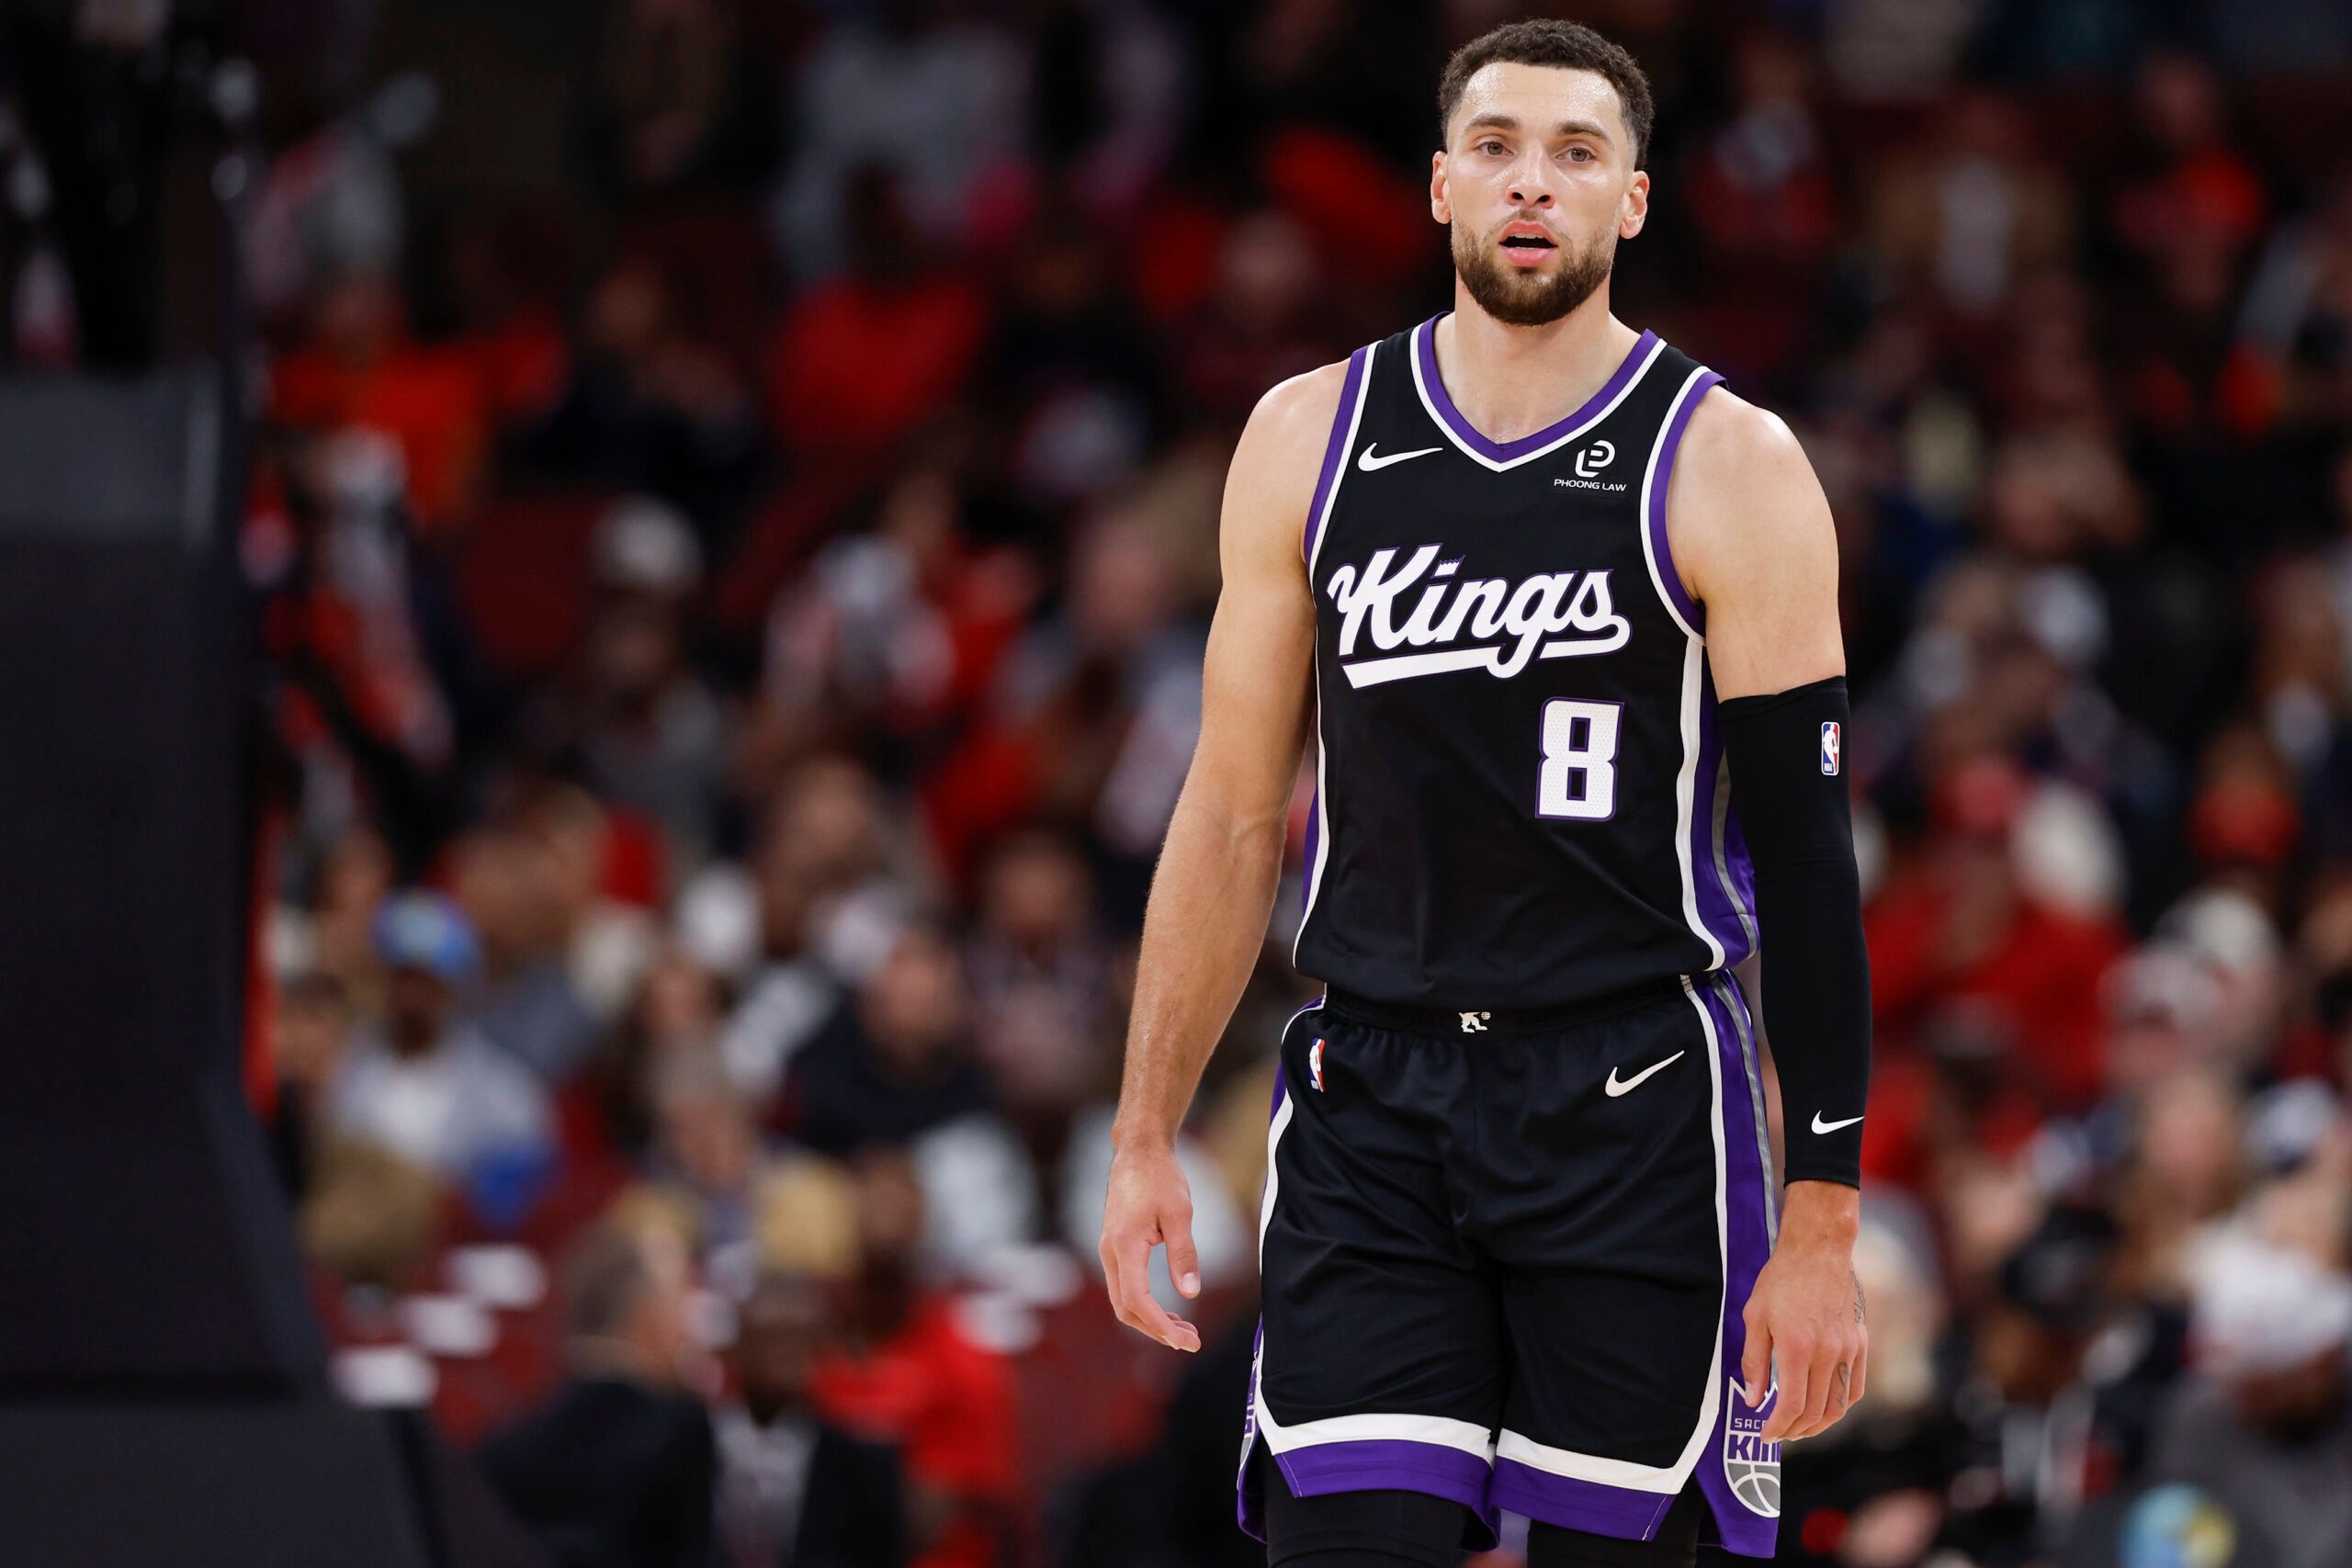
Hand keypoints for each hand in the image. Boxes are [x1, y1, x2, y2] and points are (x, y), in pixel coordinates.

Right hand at [1098, 1137, 1202, 1351]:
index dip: (1160, 1326)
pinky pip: (1125, 1286)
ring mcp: (1109, 1250)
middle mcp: (1110, 1252)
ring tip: (1185, 1329)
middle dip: (1156, 1330)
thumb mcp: (1180, 1213)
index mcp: (1124, 1246)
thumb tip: (1190, 1292)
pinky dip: (1145, 1305)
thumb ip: (1184, 1254)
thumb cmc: (1160, 1177)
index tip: (1186, 1340)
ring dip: (1151, 1320)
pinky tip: (1169, 1309)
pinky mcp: (1115, 1247)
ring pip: (1123, 1300)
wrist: (1138, 1151)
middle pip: (1126, 1309)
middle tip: (1191, 1341)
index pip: (1137, 1301)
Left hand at [1740, 1182, 1865, 1441]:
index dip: (1778, 1427)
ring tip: (1800, 1428)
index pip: (1792, 1405)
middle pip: (1816, 1411)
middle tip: (1780, 1434)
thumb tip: (1754, 1400)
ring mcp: (1848, 1350)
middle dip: (1795, 1430)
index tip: (1766, 1435)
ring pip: (1839, 1406)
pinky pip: (1855, 1387)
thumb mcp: (1755, 1317)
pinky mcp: (1860, 1343)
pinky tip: (1825, 1408)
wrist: (1819, 1251)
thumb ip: (1755, 1362)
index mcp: (1797, 1348)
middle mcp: (1827, 1353)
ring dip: (1819, 1425)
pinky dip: (1841, 1406)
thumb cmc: (1781, 1280)